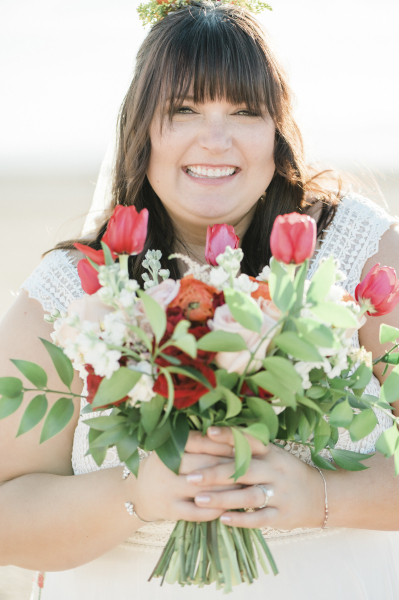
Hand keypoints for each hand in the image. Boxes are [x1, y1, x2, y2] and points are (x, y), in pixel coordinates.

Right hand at [131, 430, 239, 522]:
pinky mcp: (171, 511)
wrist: (139, 493)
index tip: (244, 445)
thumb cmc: (166, 465)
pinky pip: (198, 513)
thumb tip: (235, 436)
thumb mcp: (175, 448)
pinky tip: (232, 508)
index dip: (223, 444)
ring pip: (205, 490)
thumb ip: (199, 441)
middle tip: (253, 467)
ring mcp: (168, 490)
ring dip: (228, 490)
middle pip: (206, 466)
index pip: (200, 442)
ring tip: (248, 487)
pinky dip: (216, 510)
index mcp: (170, 447)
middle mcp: (167, 467)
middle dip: (231, 467)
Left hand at [187, 427, 325, 529]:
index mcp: (270, 452)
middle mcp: (275, 470)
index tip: (207, 432)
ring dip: (222, 498)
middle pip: (243, 470)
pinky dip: (241, 519)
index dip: (228, 436)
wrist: (320, 495)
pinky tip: (223, 519)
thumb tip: (210, 437)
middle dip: (215, 473)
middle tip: (190, 476)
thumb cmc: (284, 471)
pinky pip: (260, 517)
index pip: (248, 440)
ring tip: (199, 500)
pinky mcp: (282, 515)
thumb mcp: (271, 454)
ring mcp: (280, 493)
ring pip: (248, 495)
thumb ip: (246, 448)